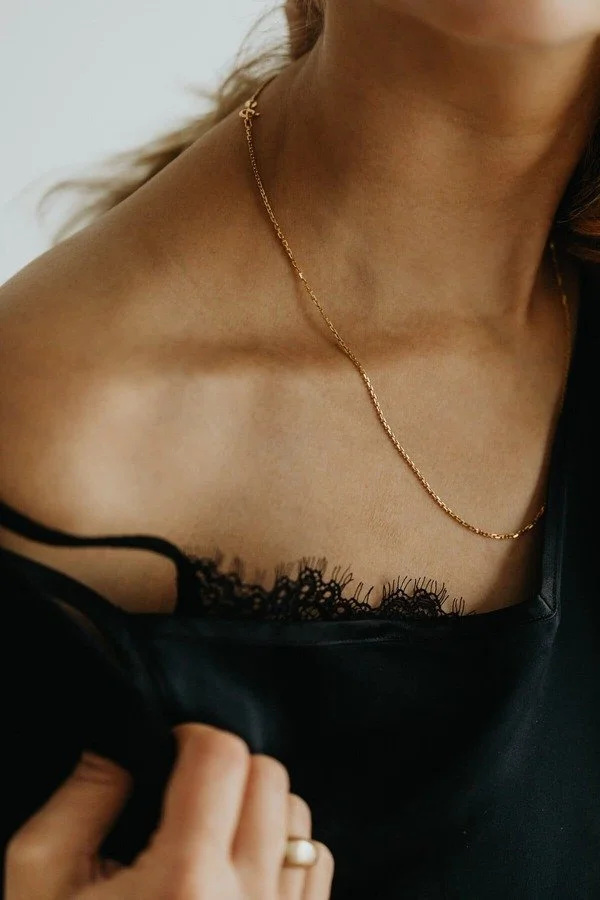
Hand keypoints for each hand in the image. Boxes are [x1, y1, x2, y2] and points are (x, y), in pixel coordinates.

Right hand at [5, 723, 333, 899]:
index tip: (172, 752)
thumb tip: (124, 746)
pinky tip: (242, 872)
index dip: (193, 738)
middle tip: (187, 794)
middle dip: (229, 770)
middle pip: (270, 779)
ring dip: (262, 810)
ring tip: (214, 834)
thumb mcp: (39, 883)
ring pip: (301, 821)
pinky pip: (317, 870)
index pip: (222, 757)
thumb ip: (83, 800)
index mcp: (182, 883)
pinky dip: (287, 853)